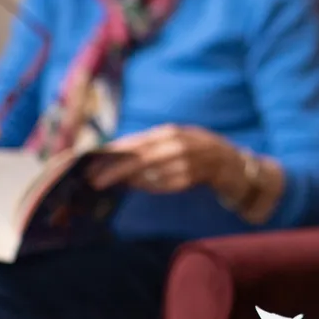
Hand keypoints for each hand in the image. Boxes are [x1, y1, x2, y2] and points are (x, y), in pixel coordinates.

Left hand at [90, 124, 241, 192]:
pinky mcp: (190, 179)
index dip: (110, 155)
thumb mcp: (171, 141)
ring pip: (150, 175)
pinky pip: (164, 185)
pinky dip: (152, 186)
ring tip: (116, 184)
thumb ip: (147, 148)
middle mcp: (176, 145)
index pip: (133, 143)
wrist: (229, 162)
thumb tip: (115, 159)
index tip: (89, 165)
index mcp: (168, 132)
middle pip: (139, 159)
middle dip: (114, 171)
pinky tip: (145, 186)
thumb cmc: (195, 149)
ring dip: (132, 181)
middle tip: (94, 182)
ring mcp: (185, 162)